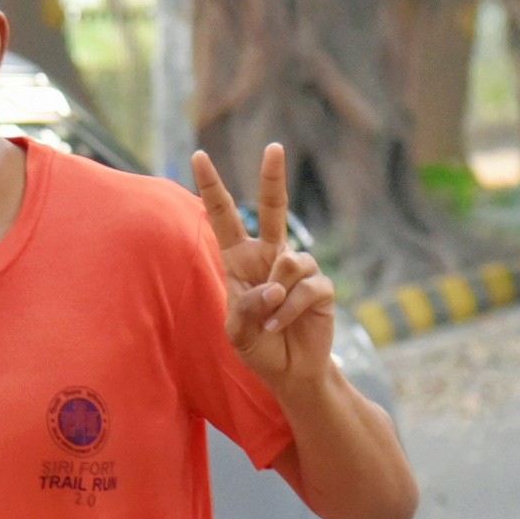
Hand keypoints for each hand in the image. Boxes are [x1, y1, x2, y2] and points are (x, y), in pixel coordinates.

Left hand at [193, 144, 337, 392]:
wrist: (289, 372)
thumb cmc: (258, 347)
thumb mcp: (237, 331)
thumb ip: (246, 307)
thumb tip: (272, 286)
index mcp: (240, 259)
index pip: (224, 216)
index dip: (212, 187)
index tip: (198, 155)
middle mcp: (270, 256)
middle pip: (273, 209)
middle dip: (273, 177)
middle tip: (274, 147)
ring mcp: (298, 269)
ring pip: (289, 261)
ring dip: (276, 296)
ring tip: (270, 320)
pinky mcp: (321, 287)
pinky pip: (306, 287)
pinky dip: (289, 310)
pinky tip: (281, 325)